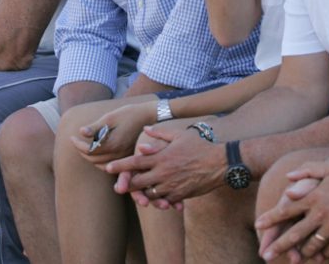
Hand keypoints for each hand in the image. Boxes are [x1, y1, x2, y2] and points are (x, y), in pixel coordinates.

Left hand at [69, 101, 153, 164]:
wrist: (149, 117)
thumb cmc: (129, 114)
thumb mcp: (110, 117)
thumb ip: (96, 127)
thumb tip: (81, 131)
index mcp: (112, 144)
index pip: (89, 150)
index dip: (77, 144)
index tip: (72, 136)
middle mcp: (118, 154)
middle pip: (93, 159)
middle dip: (81, 151)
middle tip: (75, 141)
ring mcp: (123, 157)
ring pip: (101, 165)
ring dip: (90, 158)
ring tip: (83, 147)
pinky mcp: (127, 157)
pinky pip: (110, 166)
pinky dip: (100, 162)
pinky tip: (97, 153)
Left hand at [105, 122, 226, 207]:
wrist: (220, 162)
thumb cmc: (200, 145)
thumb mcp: (179, 135)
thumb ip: (160, 134)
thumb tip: (146, 129)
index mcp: (161, 157)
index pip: (135, 162)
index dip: (120, 166)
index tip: (108, 168)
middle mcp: (164, 173)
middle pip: (138, 182)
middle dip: (127, 185)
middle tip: (120, 186)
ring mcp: (172, 186)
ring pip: (150, 194)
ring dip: (143, 193)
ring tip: (141, 192)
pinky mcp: (181, 195)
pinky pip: (165, 201)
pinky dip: (160, 200)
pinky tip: (159, 197)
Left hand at [255, 162, 328, 261]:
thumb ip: (307, 171)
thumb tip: (288, 178)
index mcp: (315, 196)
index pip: (287, 209)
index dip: (271, 218)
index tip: (258, 225)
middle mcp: (322, 212)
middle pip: (295, 233)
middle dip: (278, 245)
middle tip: (266, 255)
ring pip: (312, 245)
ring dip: (301, 254)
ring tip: (293, 260)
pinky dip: (321, 254)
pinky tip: (316, 258)